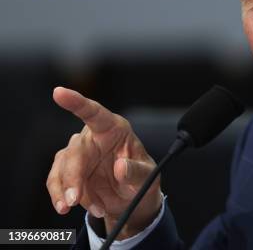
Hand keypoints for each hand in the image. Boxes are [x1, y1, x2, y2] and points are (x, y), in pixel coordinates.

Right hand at [47, 87, 161, 238]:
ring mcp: (79, 154)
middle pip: (75, 151)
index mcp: (114, 128)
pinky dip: (61, 196)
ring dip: (65, 190)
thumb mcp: (148, 176)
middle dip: (72, 176)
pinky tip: (74, 207)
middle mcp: (94, 138)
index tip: (59, 92)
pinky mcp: (69, 171)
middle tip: (75, 200)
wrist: (133, 199)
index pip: (94, 112)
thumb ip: (136, 171)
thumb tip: (120, 167)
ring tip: (76, 207)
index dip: (77, 102)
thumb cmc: (143, 178)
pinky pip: (57, 182)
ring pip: (62, 168)